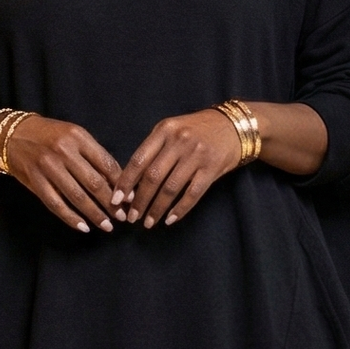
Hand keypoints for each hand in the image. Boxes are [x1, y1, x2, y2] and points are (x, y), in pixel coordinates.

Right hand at [3, 114, 123, 232]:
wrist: (12, 135)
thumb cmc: (49, 136)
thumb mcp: (73, 136)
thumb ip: (93, 155)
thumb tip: (117, 183)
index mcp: (78, 137)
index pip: (106, 164)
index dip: (120, 185)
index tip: (130, 199)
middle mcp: (64, 151)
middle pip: (94, 183)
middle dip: (111, 204)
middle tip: (121, 217)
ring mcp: (48, 167)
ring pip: (77, 197)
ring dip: (94, 214)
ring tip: (107, 225)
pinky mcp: (36, 182)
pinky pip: (56, 204)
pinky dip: (71, 218)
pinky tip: (83, 227)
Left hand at [115, 109, 242, 227]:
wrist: (233, 126)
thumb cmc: (197, 130)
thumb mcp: (172, 129)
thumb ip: (154, 149)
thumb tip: (132, 182)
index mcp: (164, 130)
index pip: (139, 160)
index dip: (125, 182)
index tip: (116, 200)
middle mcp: (179, 141)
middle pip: (153, 176)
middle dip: (140, 200)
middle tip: (132, 217)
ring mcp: (197, 155)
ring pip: (171, 188)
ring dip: (157, 209)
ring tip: (149, 222)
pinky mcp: (211, 168)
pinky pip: (192, 194)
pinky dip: (180, 209)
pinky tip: (170, 219)